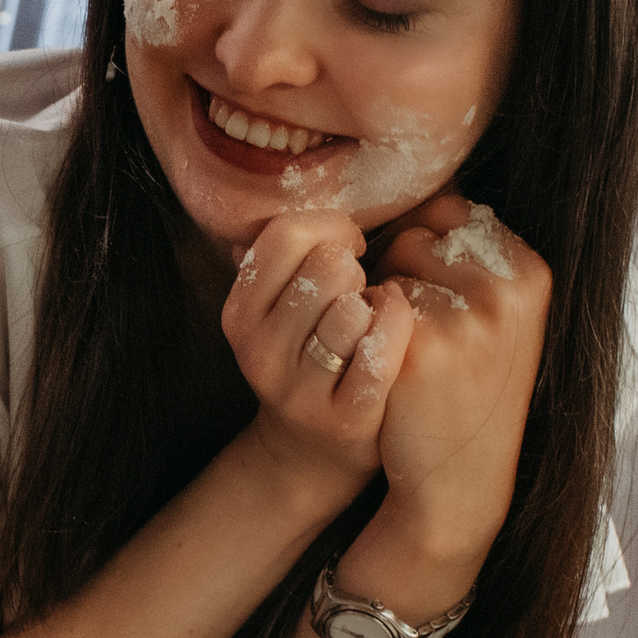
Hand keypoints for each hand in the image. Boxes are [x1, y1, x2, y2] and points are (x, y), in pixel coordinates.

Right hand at [220, 212, 415, 503]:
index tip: (350, 246)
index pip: (286, 234)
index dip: (331, 227)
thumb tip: (302, 184)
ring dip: (379, 304)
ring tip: (376, 317)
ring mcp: (298, 391)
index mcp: (239, 313)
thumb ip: (284, 253)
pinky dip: (398, 333)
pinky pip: (382, 352)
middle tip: (363, 287)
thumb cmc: (308, 356)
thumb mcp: (278, 307)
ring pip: (353, 310)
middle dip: (357, 268)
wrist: (312, 453)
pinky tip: (398, 336)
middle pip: (325, 267)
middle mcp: (258, 353)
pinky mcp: (343, 419)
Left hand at [365, 193, 548, 559]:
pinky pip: (364, 303)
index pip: (452, 214)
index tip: (436, 295)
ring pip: (386, 268)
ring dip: (381, 300)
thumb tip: (427, 204)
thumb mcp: (504, 320)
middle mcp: (503, 289)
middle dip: (403, 273)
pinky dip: (365, 329)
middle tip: (424, 331)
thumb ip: (477, 259)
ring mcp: (462, 316)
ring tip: (413, 351)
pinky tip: (392, 366)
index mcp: (531, 272)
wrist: (460, 478)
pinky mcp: (417, 345)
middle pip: (415, 236)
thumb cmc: (473, 392)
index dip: (428, 252)